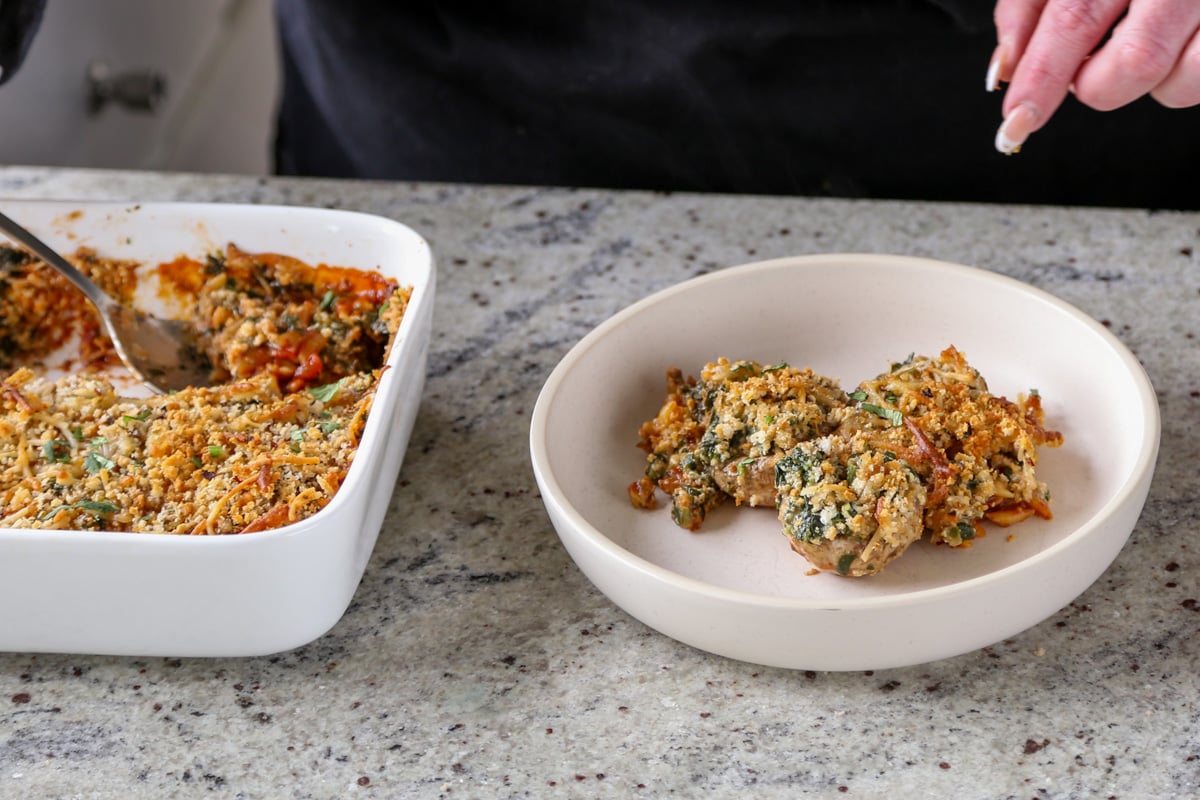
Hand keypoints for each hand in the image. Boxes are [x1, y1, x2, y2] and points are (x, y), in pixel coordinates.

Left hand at [988, 0, 1199, 152]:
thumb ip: (1027, 9)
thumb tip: (1006, 70)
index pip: (1076, 17)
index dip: (1043, 75)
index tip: (1018, 119)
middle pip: (1137, 60)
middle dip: (1096, 85)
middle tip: (1086, 66)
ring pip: (1181, 80)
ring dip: (1146, 84)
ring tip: (1135, 45)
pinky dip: (1180, 77)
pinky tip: (1172, 46)